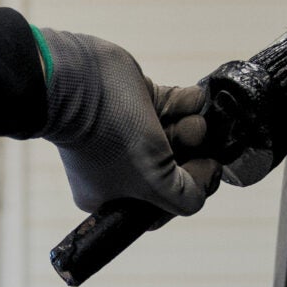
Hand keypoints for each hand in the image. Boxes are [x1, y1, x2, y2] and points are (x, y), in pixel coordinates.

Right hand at [41, 28, 220, 215]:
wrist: (80, 82)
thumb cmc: (109, 139)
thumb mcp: (153, 183)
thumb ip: (185, 198)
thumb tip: (207, 179)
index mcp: (116, 196)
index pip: (165, 204)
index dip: (187, 190)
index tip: (199, 170)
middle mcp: (124, 167)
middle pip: (175, 167)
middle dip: (192, 154)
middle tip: (194, 139)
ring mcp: (132, 133)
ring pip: (178, 135)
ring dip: (194, 127)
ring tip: (195, 120)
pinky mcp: (140, 102)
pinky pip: (174, 106)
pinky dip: (188, 103)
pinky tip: (193, 100)